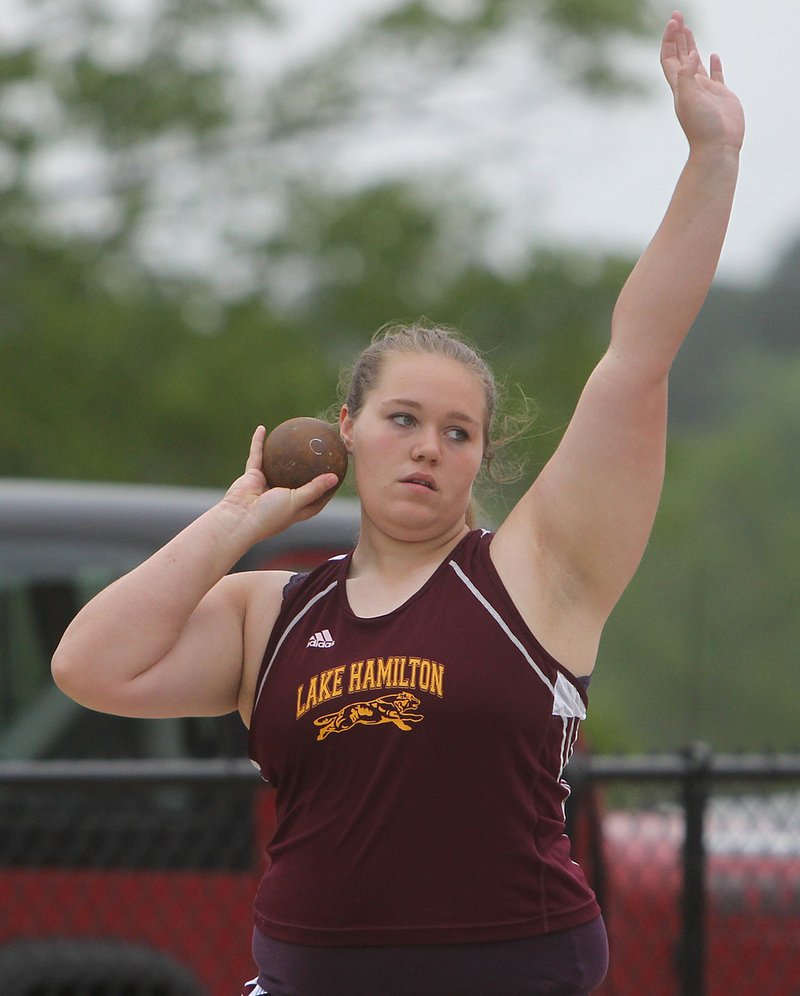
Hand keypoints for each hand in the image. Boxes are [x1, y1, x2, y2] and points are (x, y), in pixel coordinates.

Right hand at [221, 426, 339, 535]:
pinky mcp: (252, 476)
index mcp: (295, 508)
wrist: (239, 519)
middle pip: (299, 478)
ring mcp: (267, 485)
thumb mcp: (297, 501)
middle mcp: (282, 496)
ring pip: (278, 464)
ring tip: (294, 435)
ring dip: (284, 451)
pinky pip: (257, 455)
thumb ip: (315, 489)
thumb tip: (335, 477)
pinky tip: (263, 428)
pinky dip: (258, 442)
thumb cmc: (270, 515)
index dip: (328, 488)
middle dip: (309, 466)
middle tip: (320, 450)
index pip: (317, 497)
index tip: (339, 474)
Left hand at [661, 10, 744, 151]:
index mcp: (679, 87)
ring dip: (691, 46)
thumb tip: (689, 55)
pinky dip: (713, 64)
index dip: (669, 40)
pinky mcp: (720, 95)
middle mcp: (690, 86)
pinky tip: (713, 55)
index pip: (669, 58)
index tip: (674, 21)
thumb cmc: (702, 127)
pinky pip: (715, 75)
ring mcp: (705, 90)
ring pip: (695, 62)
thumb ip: (686, 76)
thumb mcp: (689, 99)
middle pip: (679, 56)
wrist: (718, 147)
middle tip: (678, 15)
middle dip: (677, 36)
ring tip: (688, 29)